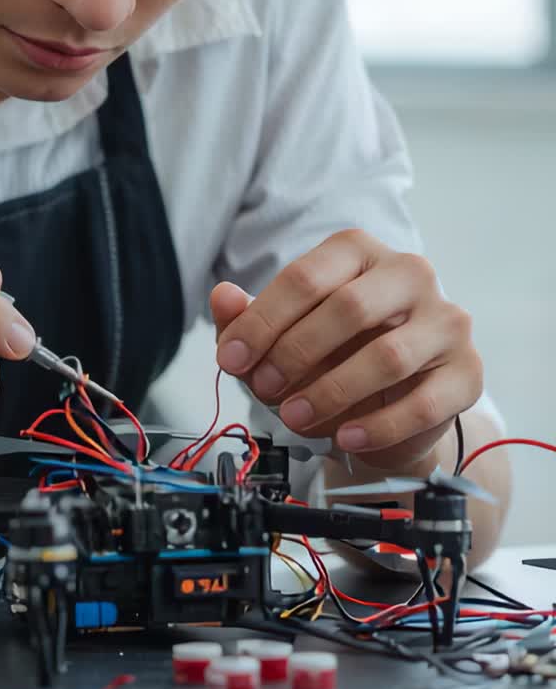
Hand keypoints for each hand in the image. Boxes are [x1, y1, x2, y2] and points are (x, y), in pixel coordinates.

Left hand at [211, 229, 481, 470]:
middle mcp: (409, 274)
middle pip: (349, 308)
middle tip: (263, 388)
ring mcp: (445, 321)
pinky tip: (345, 436)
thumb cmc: (333, 359)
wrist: (391, 411)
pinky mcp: (467, 371)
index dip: (262, 322)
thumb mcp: (280, 339)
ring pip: (388, 356)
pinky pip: (424, 402)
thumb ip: (247, 319)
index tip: (231, 358)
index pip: (306, 277)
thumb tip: (222, 297)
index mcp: (359, 252)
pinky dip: (377, 425)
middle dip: (295, 354)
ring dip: (331, 392)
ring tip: (296, 417)